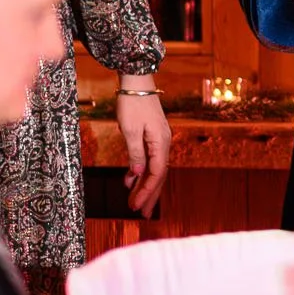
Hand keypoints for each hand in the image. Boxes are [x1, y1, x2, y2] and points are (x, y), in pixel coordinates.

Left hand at [115, 80, 171, 214]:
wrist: (137, 81)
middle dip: (149, 194)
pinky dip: (140, 171)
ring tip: (136, 202)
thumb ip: (135, 153)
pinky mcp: (152, 136)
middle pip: (158, 174)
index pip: (156, 173)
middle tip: (142, 213)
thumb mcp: (130, 130)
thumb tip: (139, 173)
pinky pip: (149, 159)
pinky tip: (130, 180)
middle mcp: (164, 143)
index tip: (135, 206)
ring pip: (154, 168)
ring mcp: (159, 140)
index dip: (146, 191)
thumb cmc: (132, 103)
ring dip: (145, 185)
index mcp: (161, 142)